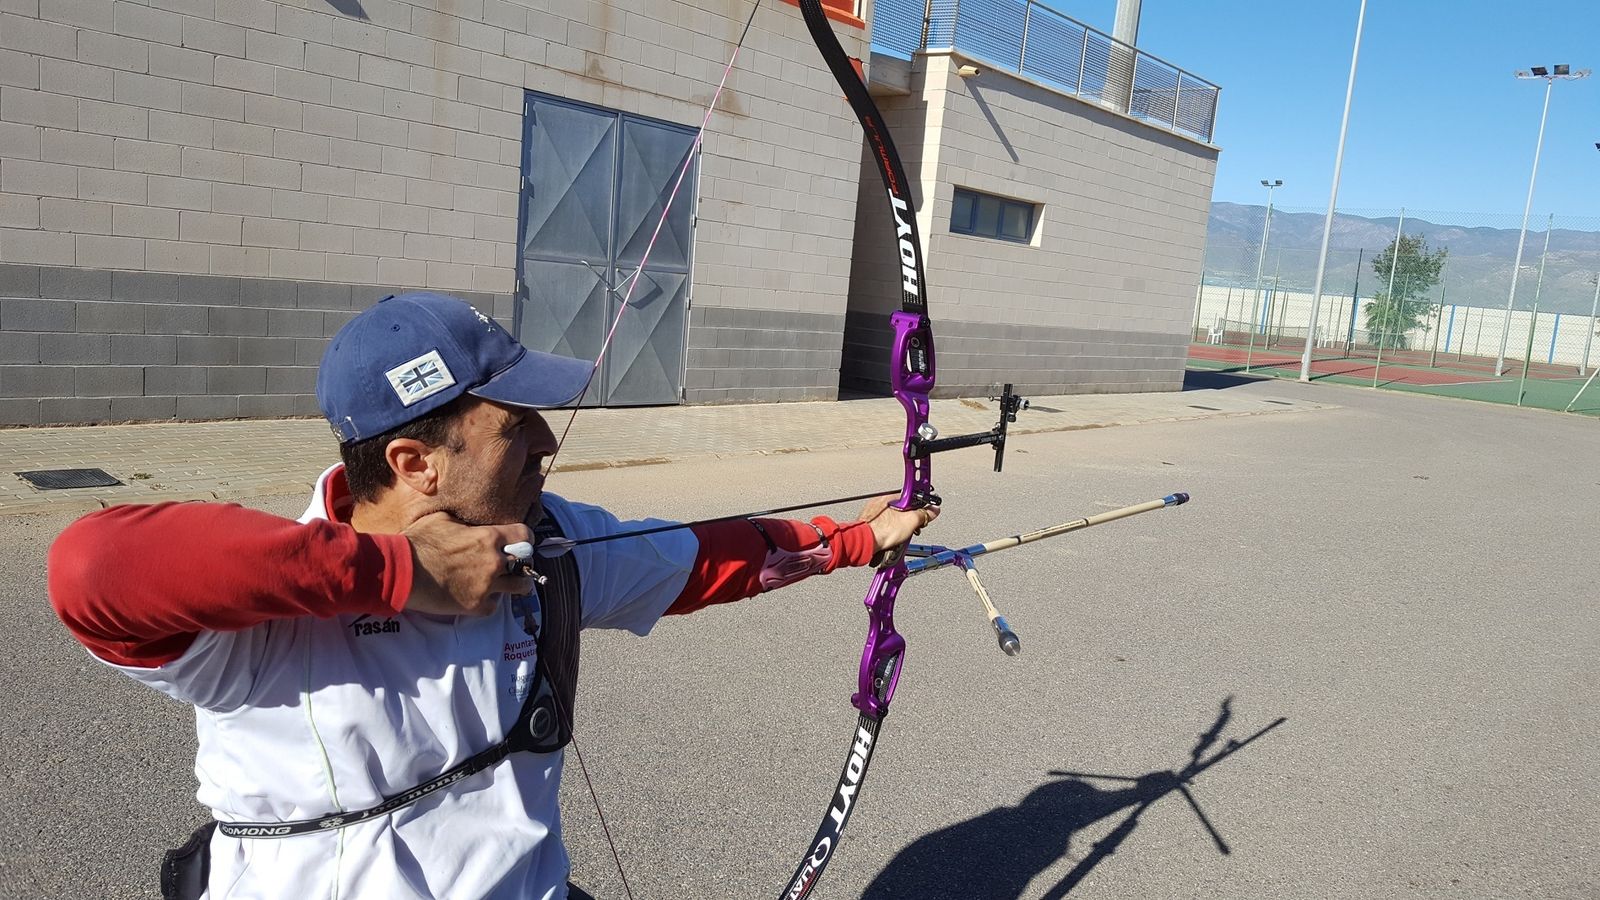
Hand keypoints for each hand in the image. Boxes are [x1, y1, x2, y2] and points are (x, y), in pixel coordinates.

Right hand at [403, 512, 535, 615]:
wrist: (401, 571)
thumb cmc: (418, 543)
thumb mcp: (443, 519)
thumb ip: (465, 522)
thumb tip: (471, 523)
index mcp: (488, 537)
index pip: (525, 535)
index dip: (525, 537)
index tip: (520, 540)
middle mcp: (493, 562)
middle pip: (527, 562)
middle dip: (522, 561)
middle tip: (513, 562)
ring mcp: (486, 586)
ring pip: (519, 586)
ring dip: (514, 583)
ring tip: (505, 581)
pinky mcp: (475, 606)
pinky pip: (495, 605)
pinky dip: (490, 601)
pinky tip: (480, 594)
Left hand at [857, 495, 939, 566]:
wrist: (863, 542)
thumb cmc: (882, 530)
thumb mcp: (911, 521)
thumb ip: (924, 514)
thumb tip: (933, 510)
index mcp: (891, 498)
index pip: (911, 499)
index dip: (920, 508)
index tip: (924, 515)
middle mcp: (880, 503)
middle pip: (902, 511)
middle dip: (908, 522)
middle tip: (910, 531)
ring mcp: (873, 514)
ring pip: (892, 521)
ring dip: (898, 530)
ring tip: (897, 538)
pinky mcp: (868, 525)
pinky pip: (883, 528)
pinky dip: (888, 535)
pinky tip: (889, 541)